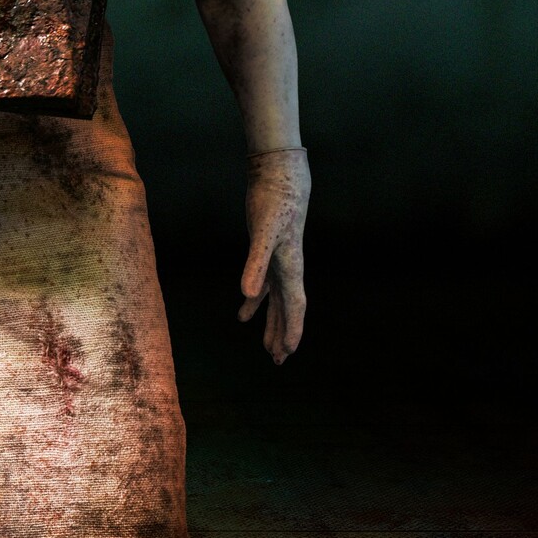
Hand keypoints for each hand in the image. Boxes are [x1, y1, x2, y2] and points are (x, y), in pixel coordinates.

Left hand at [238, 148, 308, 362]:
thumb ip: (254, 263)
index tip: (287, 353)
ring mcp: (278, 261)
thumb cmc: (275, 201)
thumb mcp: (262, 232)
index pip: (294, 306)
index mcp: (290, 267)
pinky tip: (243, 315)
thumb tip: (246, 295)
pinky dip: (254, 301)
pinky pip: (263, 286)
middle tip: (278, 361)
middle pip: (288, 309)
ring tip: (267, 348)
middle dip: (283, 335)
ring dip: (272, 323)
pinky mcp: (267, 253)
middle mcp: (288, 268)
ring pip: (277, 301)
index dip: (292, 330)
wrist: (281, 176)